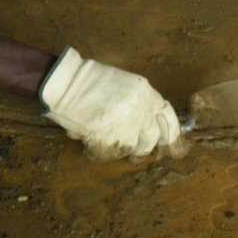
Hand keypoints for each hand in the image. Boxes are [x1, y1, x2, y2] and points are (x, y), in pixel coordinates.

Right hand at [39, 46, 186, 160]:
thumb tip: (148, 128)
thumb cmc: (90, 81)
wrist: (65, 82)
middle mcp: (140, 110)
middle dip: (144, 149)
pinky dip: (97, 153)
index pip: (168, 117)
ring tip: (105, 142)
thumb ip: (139, 103)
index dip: (172, 134)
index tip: (172, 147)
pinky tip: (89, 145)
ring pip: (131, 148)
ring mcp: (125, 126)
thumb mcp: (124, 84)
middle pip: (152, 138)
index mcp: (146, 93)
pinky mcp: (108, 138)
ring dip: (118, 149)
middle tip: (137, 155)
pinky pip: (108, 154)